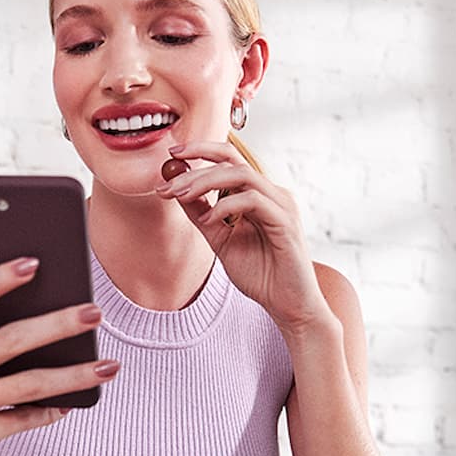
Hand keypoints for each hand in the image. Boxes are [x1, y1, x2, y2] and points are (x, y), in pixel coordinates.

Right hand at [0, 257, 115, 455]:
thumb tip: (48, 318)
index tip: (32, 263)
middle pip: (9, 340)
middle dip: (56, 324)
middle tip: (94, 313)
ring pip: (26, 383)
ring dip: (72, 374)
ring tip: (108, 366)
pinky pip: (21, 420)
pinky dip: (51, 411)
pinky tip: (74, 404)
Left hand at [156, 142, 331, 333]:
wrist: (287, 304)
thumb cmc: (260, 274)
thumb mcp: (220, 240)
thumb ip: (202, 215)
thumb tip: (176, 191)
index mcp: (258, 194)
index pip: (230, 159)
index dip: (201, 150)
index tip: (172, 154)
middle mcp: (272, 193)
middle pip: (233, 160)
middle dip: (196, 167)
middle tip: (168, 182)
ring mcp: (281, 205)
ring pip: (242, 174)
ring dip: (205, 181)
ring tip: (181, 195)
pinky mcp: (285, 222)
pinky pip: (252, 200)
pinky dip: (225, 206)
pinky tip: (208, 220)